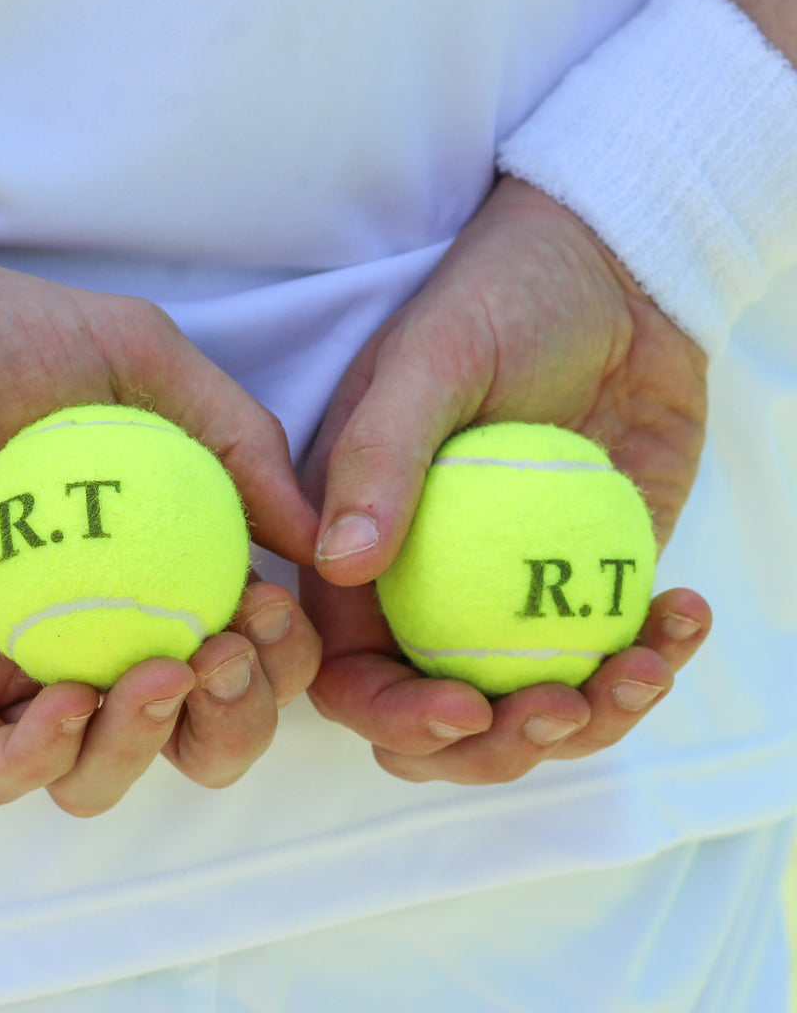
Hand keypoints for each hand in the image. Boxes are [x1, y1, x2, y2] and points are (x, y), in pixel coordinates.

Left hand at [0, 247, 320, 814]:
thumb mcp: (136, 355)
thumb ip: (238, 437)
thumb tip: (314, 538)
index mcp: (147, 565)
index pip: (240, 646)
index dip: (278, 657)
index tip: (266, 611)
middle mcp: (89, 628)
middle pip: (189, 732)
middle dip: (235, 722)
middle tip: (220, 658)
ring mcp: (8, 669)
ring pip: (99, 772)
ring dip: (147, 746)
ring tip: (152, 676)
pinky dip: (42, 757)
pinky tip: (66, 700)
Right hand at [301, 176, 710, 783]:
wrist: (616, 275)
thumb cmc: (500, 299)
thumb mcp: (430, 363)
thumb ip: (378, 457)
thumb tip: (340, 566)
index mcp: (364, 549)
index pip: (349, 667)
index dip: (392, 713)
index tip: (465, 708)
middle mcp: (428, 587)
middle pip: (438, 718)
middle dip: (495, 747)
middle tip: (562, 707)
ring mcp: (511, 593)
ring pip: (530, 707)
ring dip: (590, 720)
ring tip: (643, 665)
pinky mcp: (588, 584)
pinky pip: (611, 658)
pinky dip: (652, 663)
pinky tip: (681, 616)